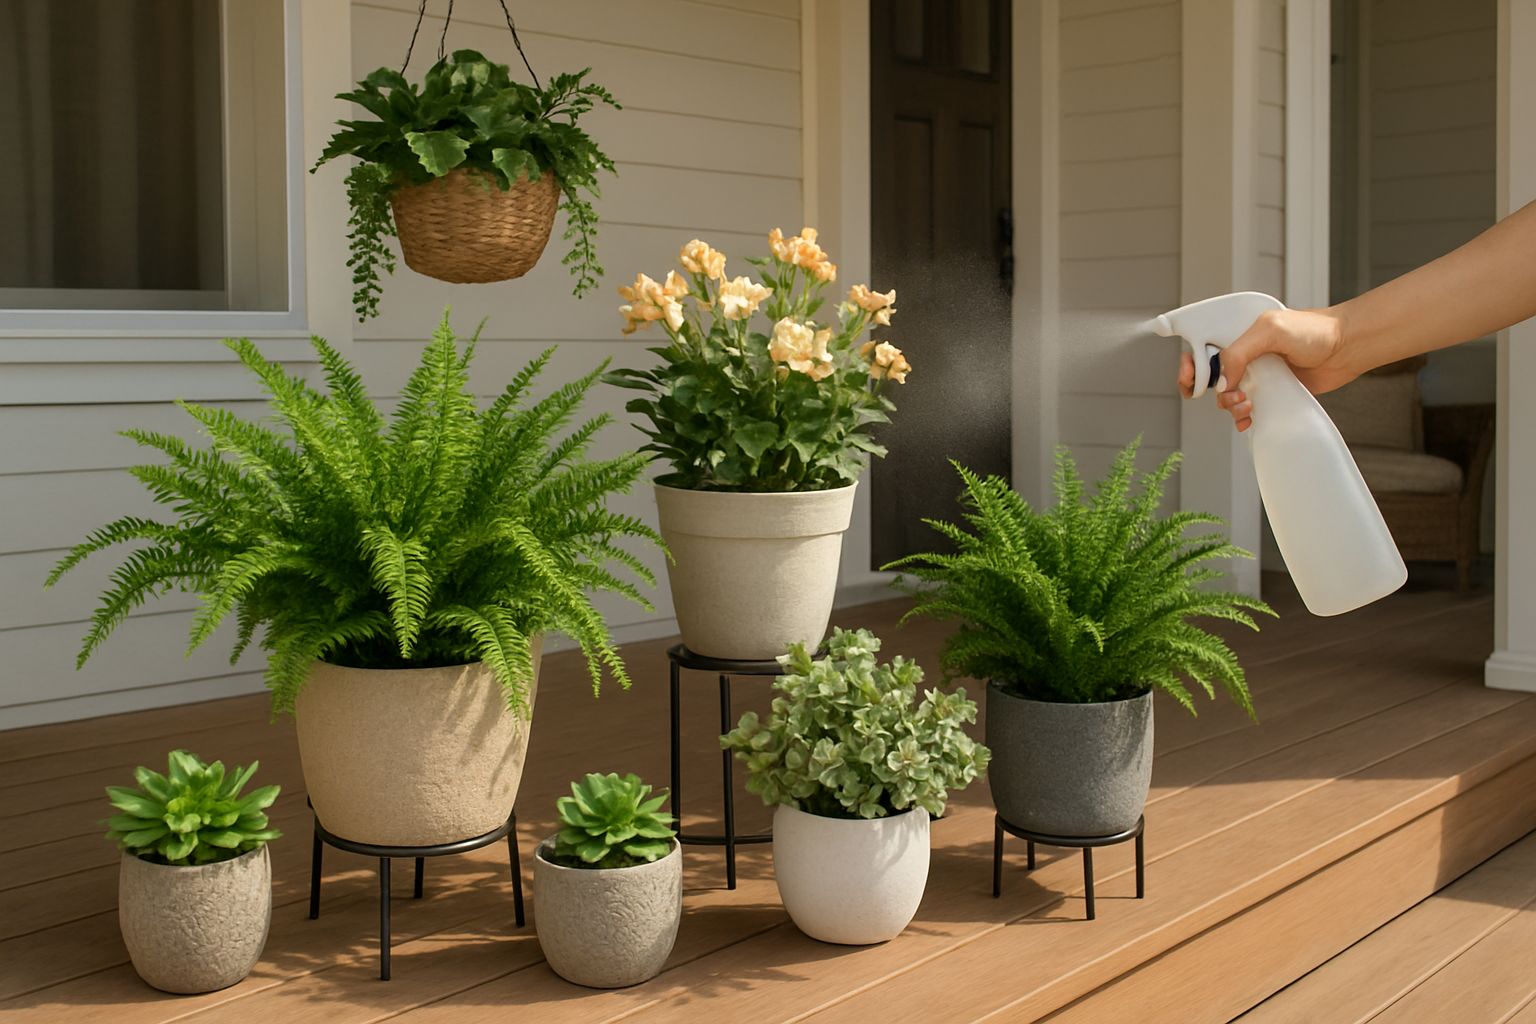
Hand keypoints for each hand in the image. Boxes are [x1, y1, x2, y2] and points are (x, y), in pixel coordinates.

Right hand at [1179, 308, 1351, 431]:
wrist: (1347, 348)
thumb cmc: (1314, 330)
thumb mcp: (1269, 330)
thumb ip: (1239, 352)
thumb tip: (1221, 382)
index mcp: (1238, 335)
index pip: (1201, 350)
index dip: (1189, 365)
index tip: (1189, 377)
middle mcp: (1244, 356)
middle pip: (1209, 378)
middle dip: (1210, 390)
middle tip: (1227, 394)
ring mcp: (1257, 376)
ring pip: (1226, 397)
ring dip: (1229, 406)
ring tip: (1247, 405)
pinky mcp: (1271, 394)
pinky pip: (1246, 410)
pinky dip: (1241, 418)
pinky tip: (1249, 419)